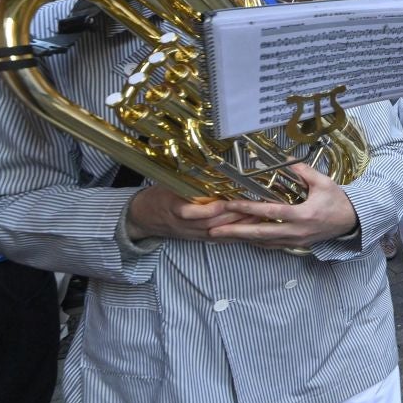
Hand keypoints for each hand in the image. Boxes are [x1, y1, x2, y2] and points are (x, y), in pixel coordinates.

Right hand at [125, 186, 259, 241]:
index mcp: (173, 207)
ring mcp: (192, 234)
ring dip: (239, 226)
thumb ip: (187, 180)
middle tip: (253, 207)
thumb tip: (209, 162)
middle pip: (210, 225)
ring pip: (218, 234)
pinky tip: (252, 229)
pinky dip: (236, 236)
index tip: (224, 201)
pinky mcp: (199, 240)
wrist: (144, 217)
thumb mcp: (169, 184)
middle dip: (233, 217)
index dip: (208, 210)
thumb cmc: (160, 195)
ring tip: (258, 216)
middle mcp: (183, 225)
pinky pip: (219, 240)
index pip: (189, 213)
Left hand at [210, 163, 359, 247]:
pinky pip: (271, 245)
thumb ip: (303, 171)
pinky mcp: (296, 245)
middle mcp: (296, 231)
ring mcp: (295, 240)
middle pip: (260, 233)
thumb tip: (284, 159)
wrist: (352, 221)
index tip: (229, 205)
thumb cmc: (337, 200)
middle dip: (235, 232)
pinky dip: (254, 242)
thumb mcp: (323, 182)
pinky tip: (241, 239)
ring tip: (220, 236)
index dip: (248, 208)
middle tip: (212, 231)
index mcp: (303, 214)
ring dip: (240, 239)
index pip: (270, 211)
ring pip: (263, 242)